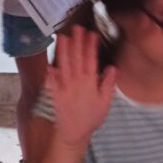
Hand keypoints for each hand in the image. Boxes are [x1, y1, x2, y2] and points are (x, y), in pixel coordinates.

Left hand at [48, 26, 117, 147]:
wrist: (73, 133)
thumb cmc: (91, 118)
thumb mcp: (105, 102)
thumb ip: (108, 84)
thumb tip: (112, 68)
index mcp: (89, 82)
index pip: (90, 59)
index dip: (91, 46)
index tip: (92, 34)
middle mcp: (75, 82)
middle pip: (76, 58)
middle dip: (77, 42)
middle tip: (77, 28)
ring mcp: (63, 86)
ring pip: (63, 64)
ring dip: (63, 49)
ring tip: (63, 36)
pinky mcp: (54, 91)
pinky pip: (51, 77)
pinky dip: (50, 68)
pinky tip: (50, 59)